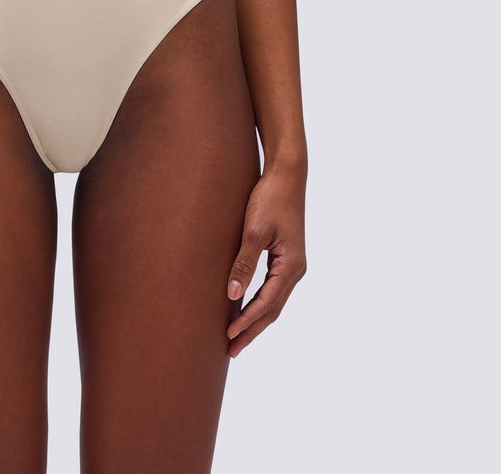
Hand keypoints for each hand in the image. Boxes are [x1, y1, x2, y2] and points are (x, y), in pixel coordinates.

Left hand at [225, 164, 306, 357]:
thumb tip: (232, 294)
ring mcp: (292, 264)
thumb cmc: (269, 198)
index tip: (229, 337)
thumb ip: (244, 262)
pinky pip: (272, 288)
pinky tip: (244, 307)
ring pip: (273, 301)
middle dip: (252, 330)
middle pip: (273, 309)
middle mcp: (295, 269)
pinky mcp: (285, 256)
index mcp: (291, 266)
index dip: (247, 322)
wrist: (286, 174)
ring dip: (256, 319)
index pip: (267, 304)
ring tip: (236, 337)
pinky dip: (259, 302)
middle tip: (231, 350)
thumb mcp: (254, 229)